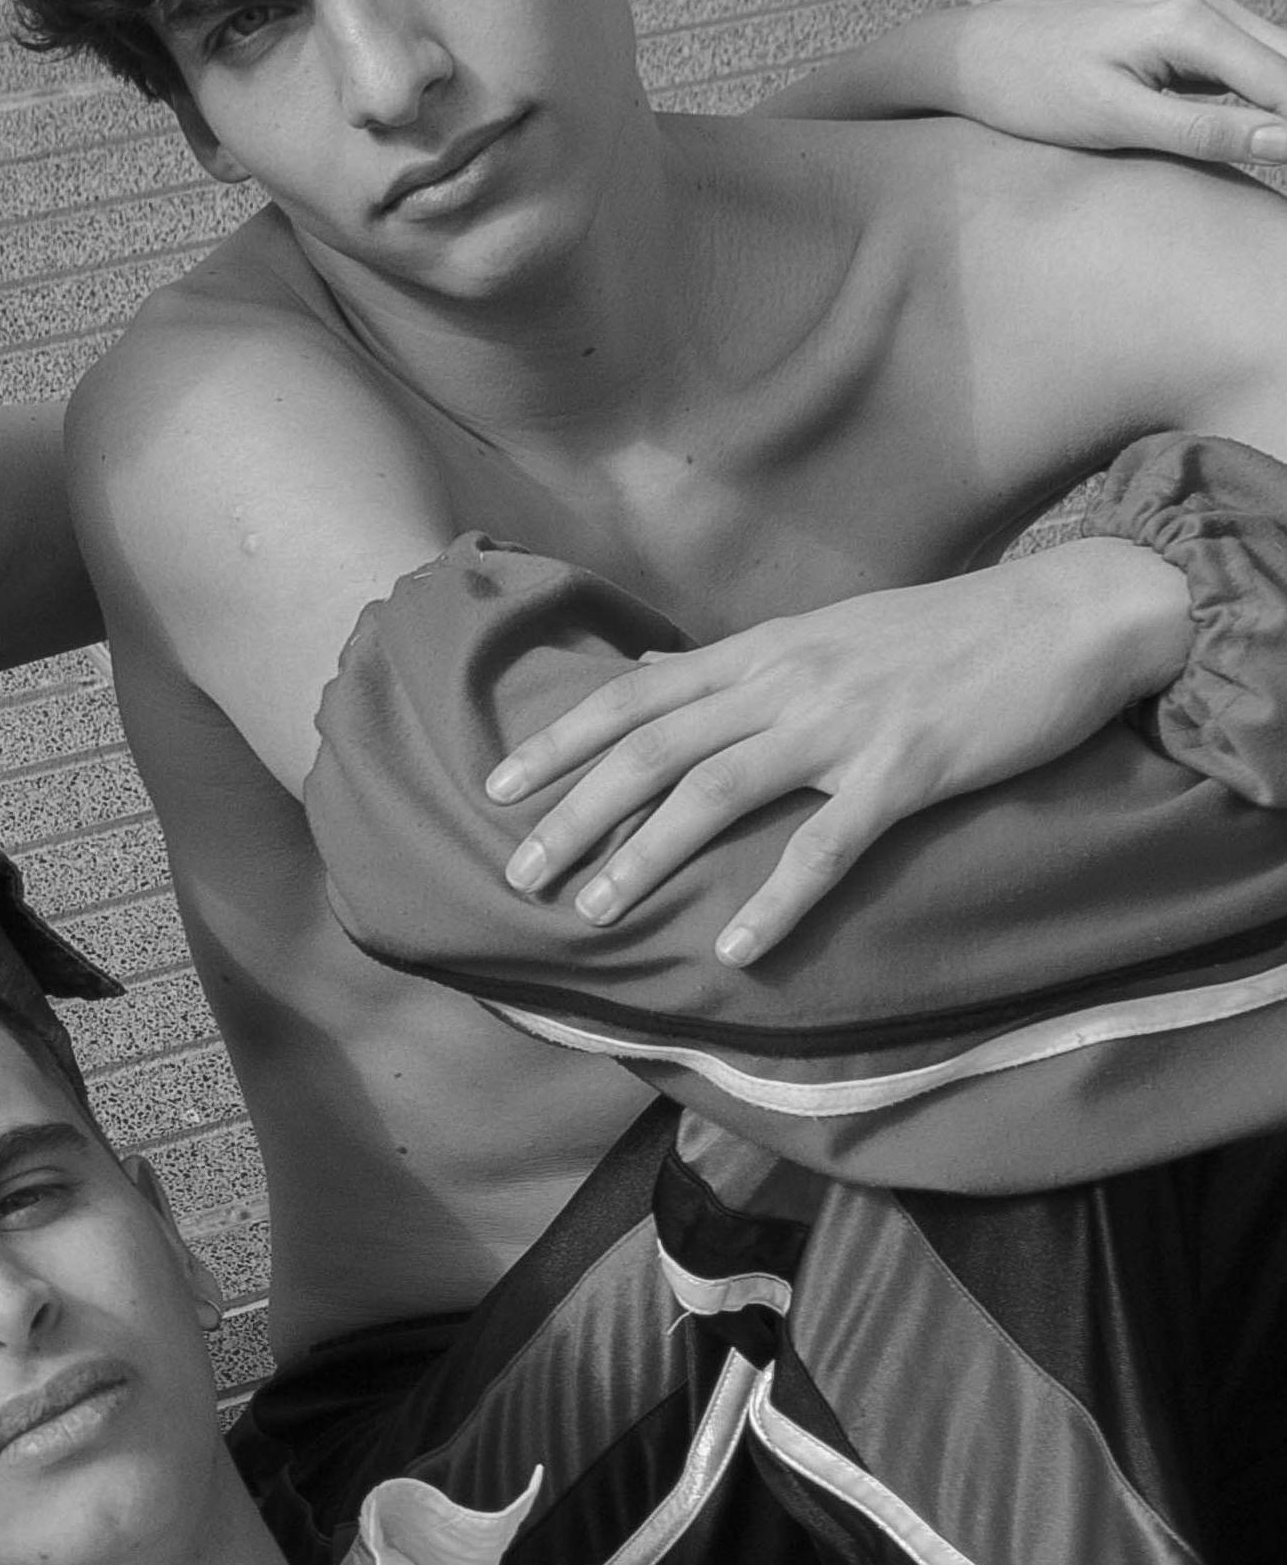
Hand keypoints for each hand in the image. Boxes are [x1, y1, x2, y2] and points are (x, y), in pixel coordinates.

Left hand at [485, 532, 1193, 967]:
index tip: (495, 788)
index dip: (561, 742)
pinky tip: (737, 951)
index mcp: (767, 649)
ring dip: (645, 856)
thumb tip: (654, 673)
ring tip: (592, 912)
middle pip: (654, 749)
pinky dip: (777, 900)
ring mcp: (846, 724)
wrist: (1069, 614)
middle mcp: (789, 680)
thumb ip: (741, 665)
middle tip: (516, 874)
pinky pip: (827, 845)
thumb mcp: (827, 632)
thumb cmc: (948, 634)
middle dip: (573, 812)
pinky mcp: (908, 769)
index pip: (637, 694)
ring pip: (716, 791)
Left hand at [933, 0, 1286, 185]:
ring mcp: (1202, 12)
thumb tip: (1284, 140)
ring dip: (1286, 106)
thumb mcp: (1114, 120)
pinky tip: (1270, 136)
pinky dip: (1271, 96)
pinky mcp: (1192, 31)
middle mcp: (1208, 6)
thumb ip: (1202, 130)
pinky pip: (1253, 63)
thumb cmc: (1034, 87)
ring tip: (1283, 160)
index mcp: (1193, 26)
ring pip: (1279, 61)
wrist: (981, 51)